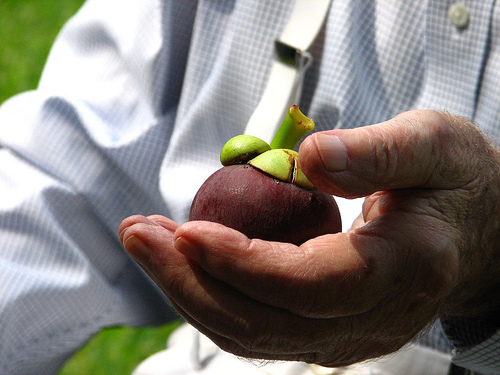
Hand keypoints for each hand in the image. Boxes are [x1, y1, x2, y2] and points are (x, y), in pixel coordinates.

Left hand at [118, 110, 499, 366]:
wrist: (477, 230)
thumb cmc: (457, 182)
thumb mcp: (432, 145)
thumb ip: (376, 152)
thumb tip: (310, 158)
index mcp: (405, 270)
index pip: (308, 285)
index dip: (240, 263)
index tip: (184, 229)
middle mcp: (373, 320)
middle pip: (264, 322)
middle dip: (191, 280)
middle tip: (140, 234)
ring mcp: (348, 335)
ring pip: (252, 335)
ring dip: (190, 291)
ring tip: (148, 243)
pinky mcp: (328, 330)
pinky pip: (258, 327)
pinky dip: (213, 296)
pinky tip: (186, 260)